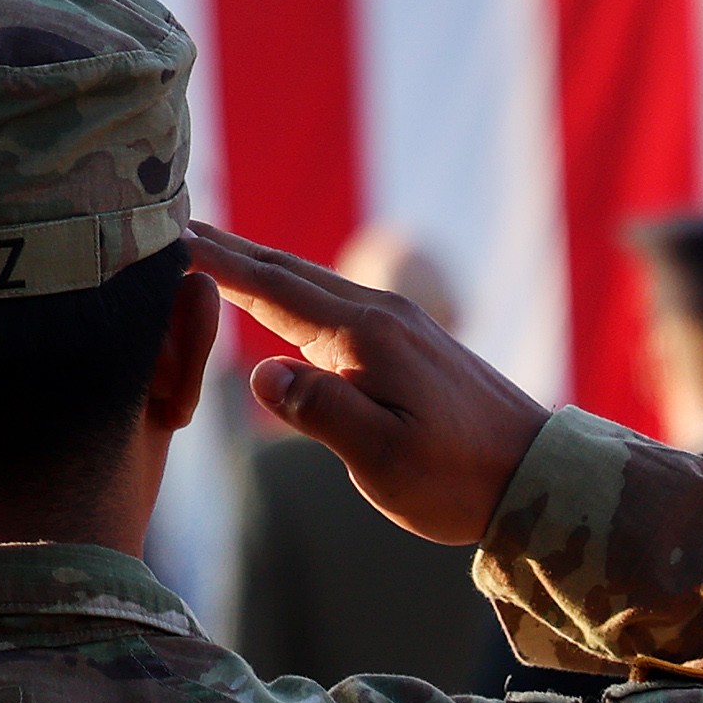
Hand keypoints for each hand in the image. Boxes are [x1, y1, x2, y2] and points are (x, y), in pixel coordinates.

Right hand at [192, 227, 549, 546]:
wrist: (537, 476)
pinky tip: (278, 295)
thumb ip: (322, 411)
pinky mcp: (407, 340)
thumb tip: (260, 372)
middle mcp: (378, 314)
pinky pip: (329, 298)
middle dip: (225, 247)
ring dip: (255, 262)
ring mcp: (396, 323)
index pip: (271, 287)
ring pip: (308, 280)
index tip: (165, 236)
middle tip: (168, 225)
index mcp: (364, 336)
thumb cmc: (458, 478)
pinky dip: (287, 286)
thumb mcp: (384, 458)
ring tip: (208, 248)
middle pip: (285, 269)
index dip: (214, 262)